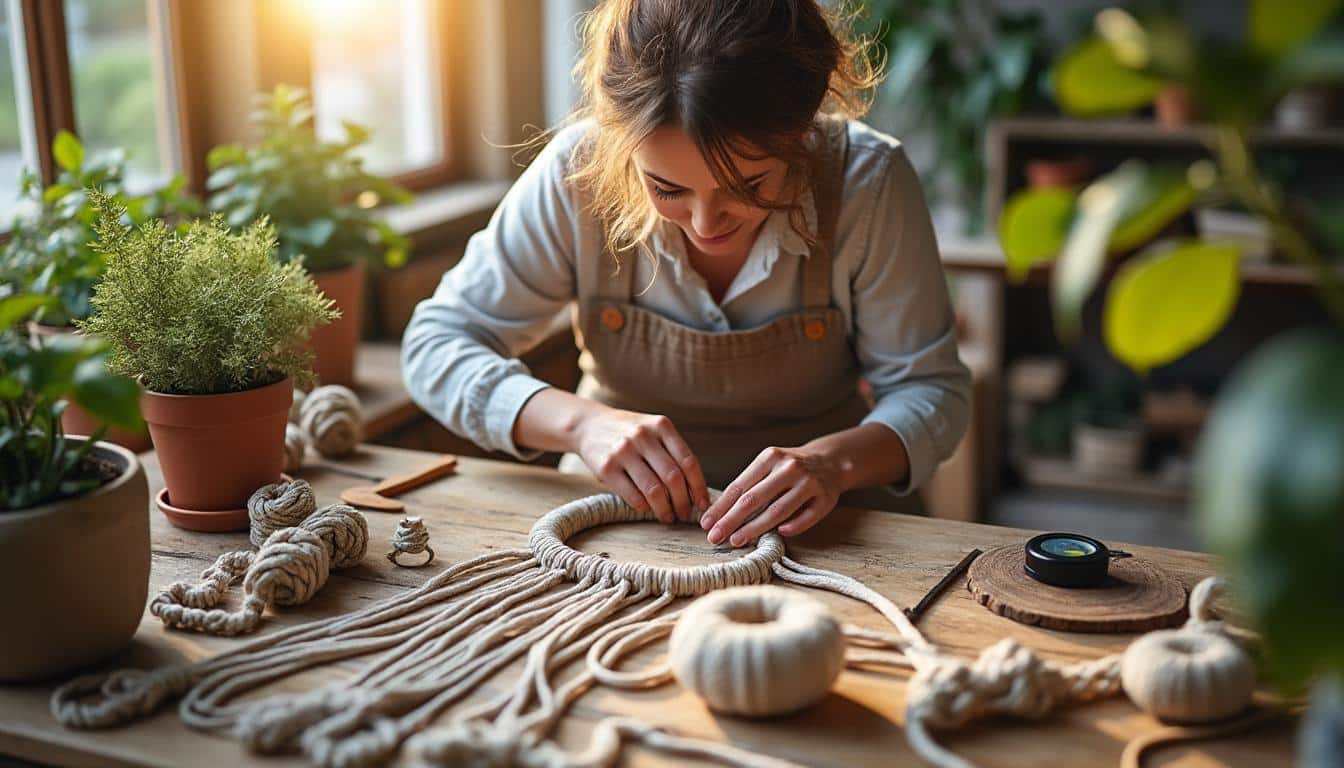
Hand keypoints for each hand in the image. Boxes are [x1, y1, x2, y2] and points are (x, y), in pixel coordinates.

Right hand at [573, 405, 710, 523]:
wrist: (589, 425)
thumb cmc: (629, 433)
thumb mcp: (653, 430)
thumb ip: (673, 452)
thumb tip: (695, 490)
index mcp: (661, 426)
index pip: (688, 462)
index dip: (699, 487)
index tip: (702, 504)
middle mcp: (642, 436)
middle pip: (673, 478)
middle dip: (683, 502)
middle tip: (685, 515)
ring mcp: (622, 451)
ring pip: (653, 490)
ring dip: (664, 509)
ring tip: (668, 517)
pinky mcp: (606, 468)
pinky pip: (632, 495)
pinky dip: (644, 507)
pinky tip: (647, 509)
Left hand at [700, 446, 843, 545]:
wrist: (829, 461)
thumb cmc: (789, 469)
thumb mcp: (768, 467)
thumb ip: (748, 487)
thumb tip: (719, 516)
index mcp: (770, 457)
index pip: (739, 486)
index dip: (721, 507)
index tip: (707, 524)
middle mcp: (789, 467)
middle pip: (754, 499)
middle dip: (731, 520)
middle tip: (715, 537)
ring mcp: (809, 482)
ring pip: (778, 510)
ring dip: (755, 528)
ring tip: (737, 540)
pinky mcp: (826, 498)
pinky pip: (806, 517)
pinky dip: (792, 527)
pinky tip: (779, 534)